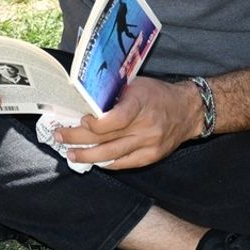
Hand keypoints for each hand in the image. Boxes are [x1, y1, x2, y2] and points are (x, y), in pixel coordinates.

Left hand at [55, 78, 201, 168]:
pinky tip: (93, 160)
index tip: (81, 120)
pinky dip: (106, 163)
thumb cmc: (156, 94)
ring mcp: (150, 144)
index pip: (116, 119)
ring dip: (88, 156)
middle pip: (107, 138)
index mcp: (141, 102)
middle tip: (61, 137)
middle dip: (79, 139)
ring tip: (71, 153)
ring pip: (112, 155)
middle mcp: (146, 125)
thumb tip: (82, 102)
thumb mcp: (136, 85)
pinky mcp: (151, 156)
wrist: (188, 110)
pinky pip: (123, 164)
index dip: (95, 124)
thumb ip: (113, 95)